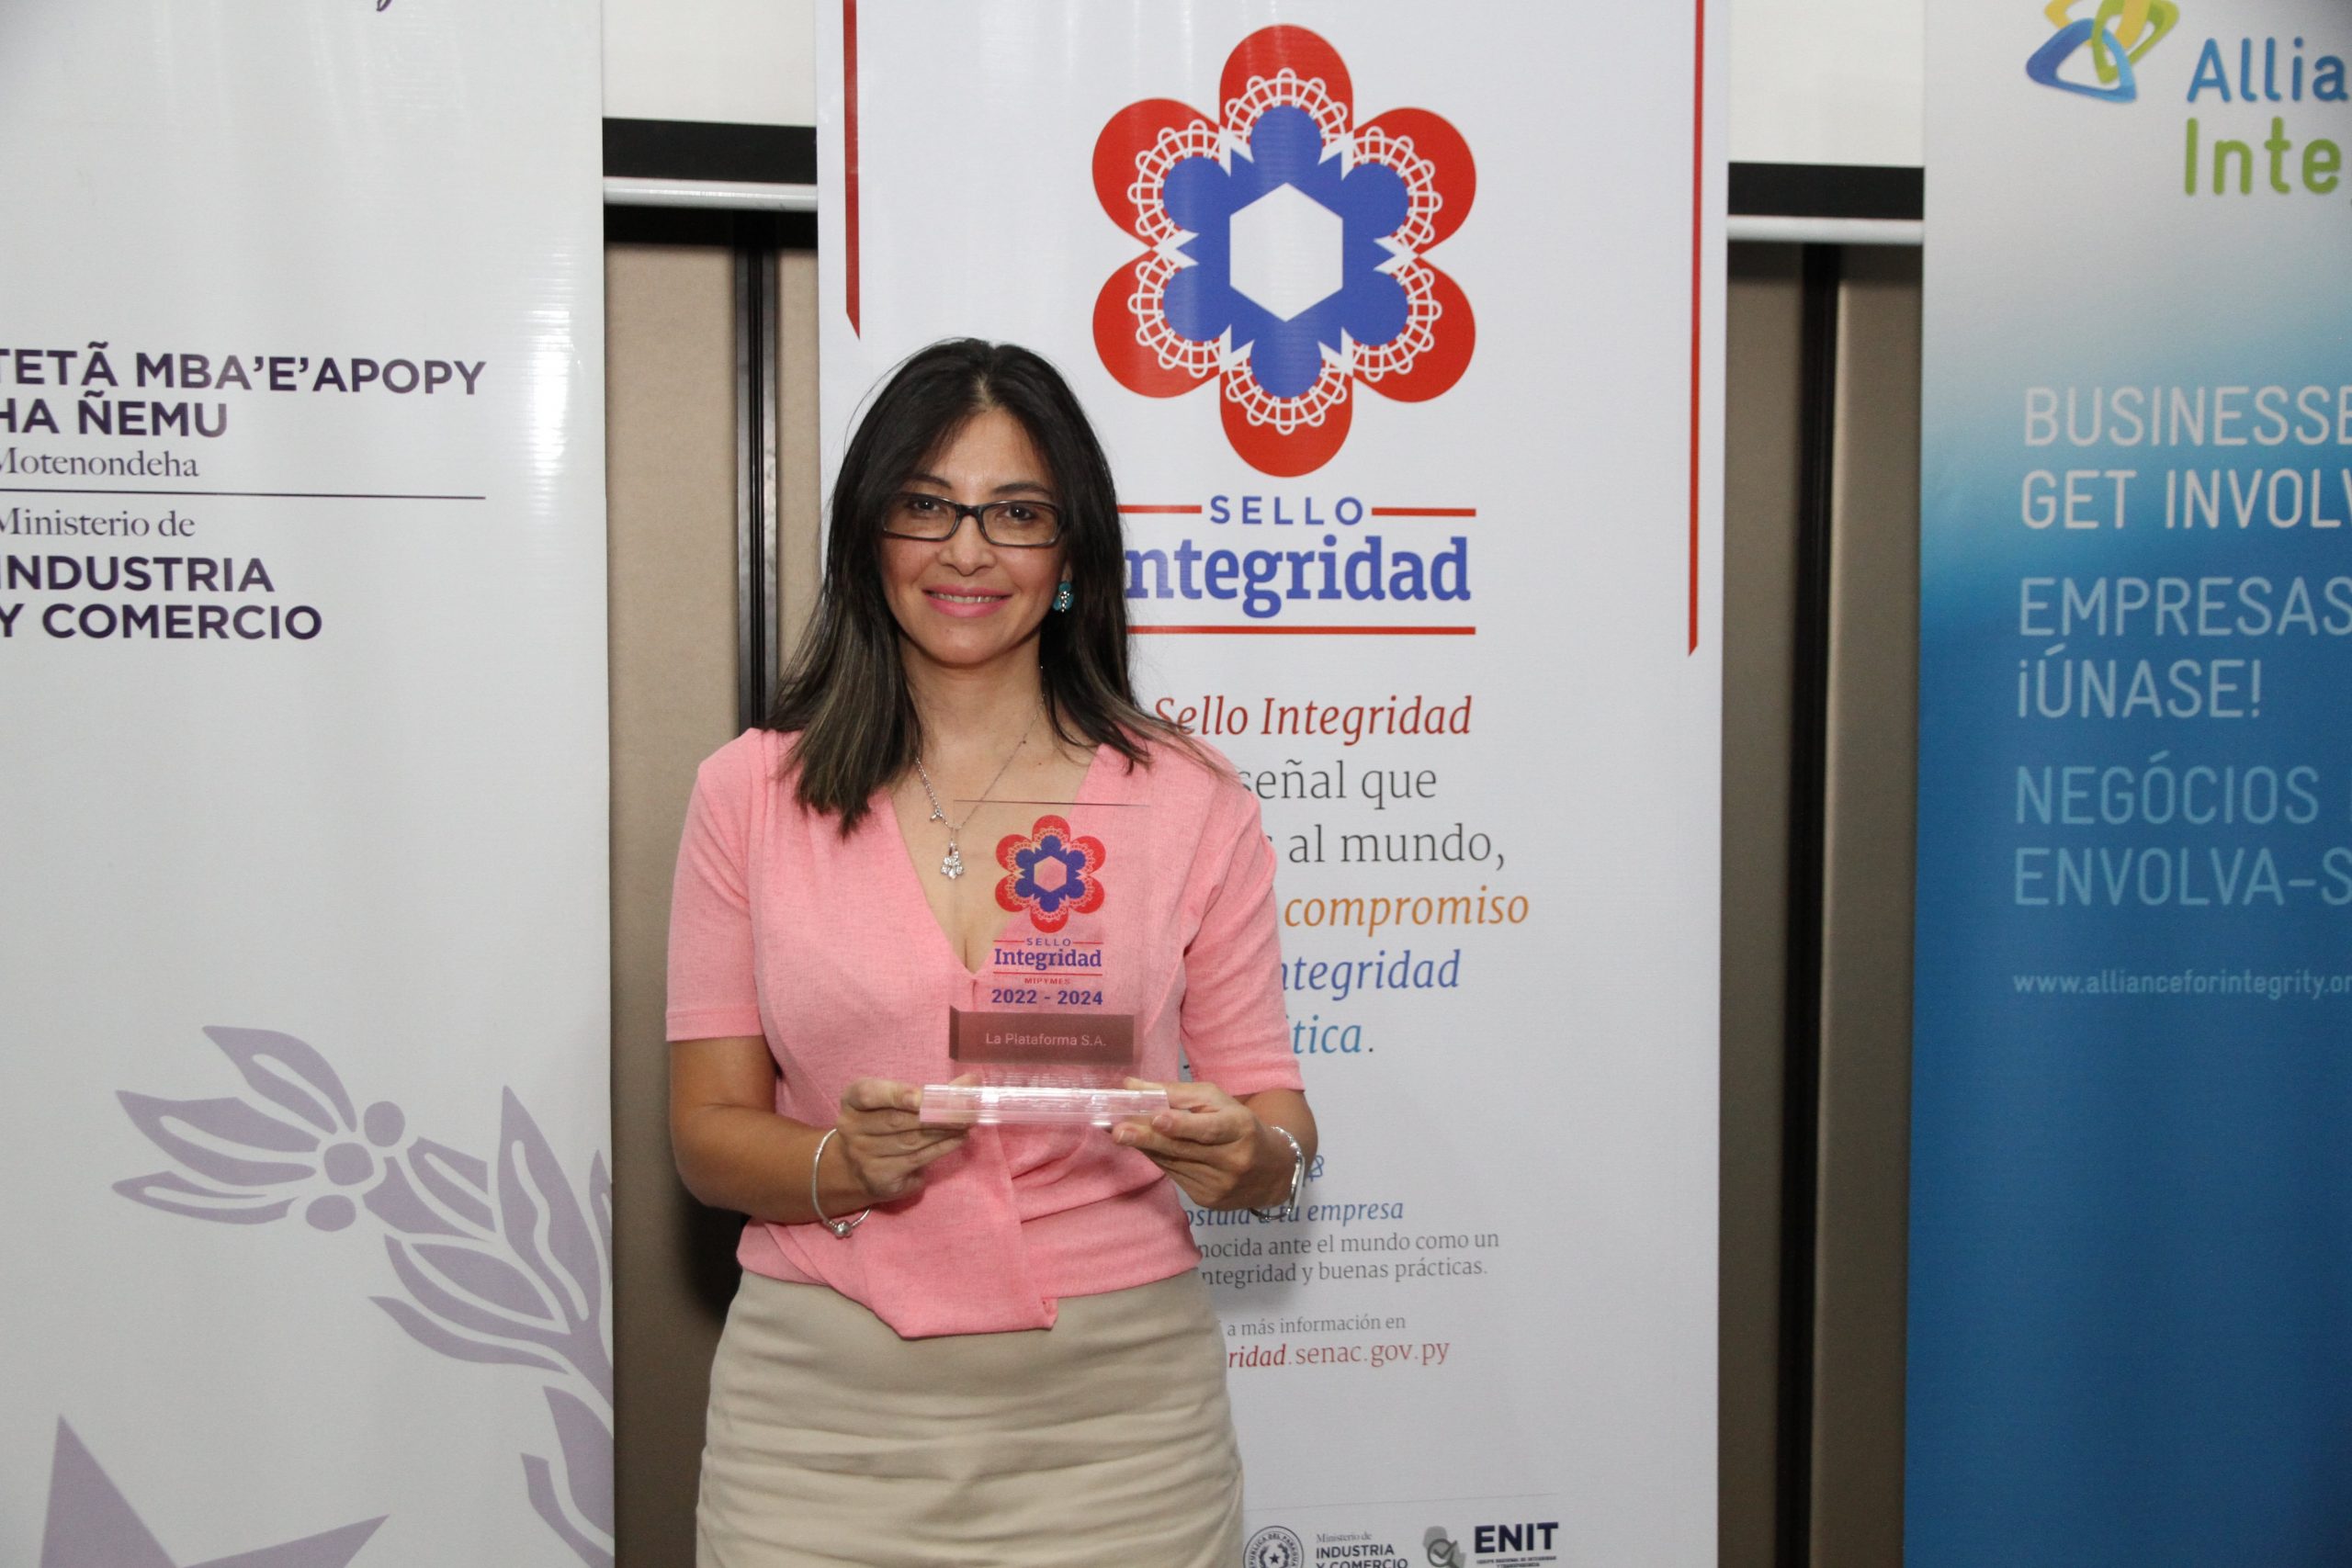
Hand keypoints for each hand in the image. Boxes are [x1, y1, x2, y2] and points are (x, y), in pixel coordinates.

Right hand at [833, 1078, 968, 1202]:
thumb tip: (971, 1081)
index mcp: (852, 1103)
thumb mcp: (891, 1103)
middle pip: (897, 1121)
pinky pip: (916, 1161)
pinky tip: (957, 1139)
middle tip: (966, 1108)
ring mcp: (864, 1157)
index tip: (920, 1097)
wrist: (853, 1169)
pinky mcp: (879, 1179)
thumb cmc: (880, 1125)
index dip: (894, 1094)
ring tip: (967, 1123)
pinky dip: (941, 1148)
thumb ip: (928, 1092)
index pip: (867, 1094)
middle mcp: (852, 1129)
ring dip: (943, 1131)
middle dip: (935, 1113)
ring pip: (910, 1142)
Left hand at [1111, 1079, 1282, 1208]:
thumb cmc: (1239, 1125)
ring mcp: (1220, 1185)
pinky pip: (1174, 1175)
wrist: (1272, 1171)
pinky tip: (1145, 1147)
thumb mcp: (1217, 1101)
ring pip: (1173, 1164)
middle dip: (1148, 1139)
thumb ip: (1176, 1093)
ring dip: (1145, 1148)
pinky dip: (1158, 1159)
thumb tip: (1132, 1086)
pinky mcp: (1208, 1201)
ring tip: (1121, 1132)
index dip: (1182, 1125)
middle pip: (1184, 1149)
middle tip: (1118, 1131)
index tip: (1156, 1119)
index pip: (1209, 1129)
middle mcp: (1232, 1160)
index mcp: (1240, 1128)